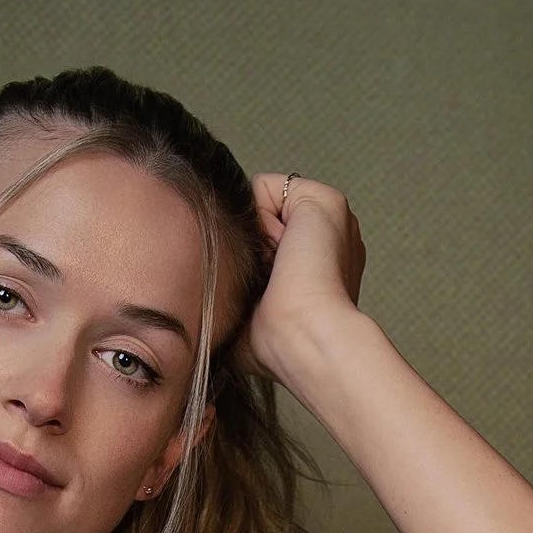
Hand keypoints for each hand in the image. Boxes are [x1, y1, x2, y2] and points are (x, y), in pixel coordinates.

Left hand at [241, 172, 367, 389]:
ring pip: (259, 204)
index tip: (263, 293)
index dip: (250, 261)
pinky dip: (261, 218)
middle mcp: (327, 239)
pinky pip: (264, 187)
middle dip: (252, 247)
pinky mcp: (324, 200)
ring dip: (257, 238)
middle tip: (271, 282)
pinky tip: (282, 252)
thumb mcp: (245, 316)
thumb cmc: (278, 344)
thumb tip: (202, 284)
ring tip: (278, 270)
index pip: (264, 240)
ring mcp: (329, 218)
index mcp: (316, 266)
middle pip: (258, 219)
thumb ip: (231, 289)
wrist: (307, 341)